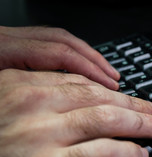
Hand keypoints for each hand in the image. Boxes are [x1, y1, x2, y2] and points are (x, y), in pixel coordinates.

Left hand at [0, 26, 119, 89]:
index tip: (108, 85)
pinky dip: (70, 56)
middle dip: (95, 60)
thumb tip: (64, 95)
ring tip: (104, 72)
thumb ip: (23, 88)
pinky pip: (49, 44)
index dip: (89, 69)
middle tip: (114, 78)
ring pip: (60, 39)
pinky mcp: (12, 45)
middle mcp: (11, 38)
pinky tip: (78, 70)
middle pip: (65, 41)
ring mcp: (12, 39)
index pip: (60, 53)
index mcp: (5, 48)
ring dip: (86, 56)